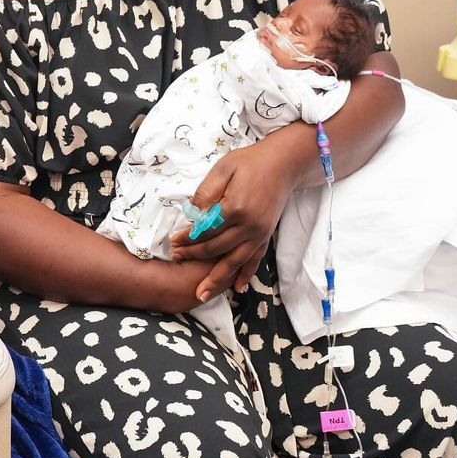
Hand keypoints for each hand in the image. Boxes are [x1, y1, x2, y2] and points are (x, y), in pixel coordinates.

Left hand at [170, 143, 295, 301]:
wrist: (283, 163)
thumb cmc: (250, 162)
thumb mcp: (223, 169)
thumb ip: (206, 192)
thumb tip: (192, 216)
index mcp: (236, 208)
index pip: (205, 231)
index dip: (187, 238)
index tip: (173, 241)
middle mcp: (249, 226)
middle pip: (216, 249)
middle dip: (194, 256)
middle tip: (177, 258)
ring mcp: (260, 233)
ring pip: (234, 262)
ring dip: (216, 279)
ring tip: (200, 295)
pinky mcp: (266, 235)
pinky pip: (255, 259)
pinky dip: (246, 275)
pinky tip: (236, 288)